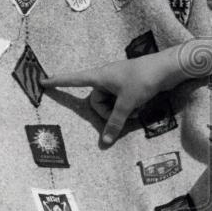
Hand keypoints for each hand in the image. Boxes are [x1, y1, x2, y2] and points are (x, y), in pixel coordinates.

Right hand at [42, 53, 167, 144]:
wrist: (168, 68)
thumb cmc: (143, 80)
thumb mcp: (127, 103)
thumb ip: (115, 123)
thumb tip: (104, 142)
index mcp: (100, 76)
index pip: (74, 79)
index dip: (59, 82)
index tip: (43, 82)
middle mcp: (106, 77)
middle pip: (96, 101)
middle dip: (108, 112)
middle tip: (124, 113)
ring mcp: (118, 81)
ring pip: (111, 104)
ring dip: (121, 111)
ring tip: (136, 110)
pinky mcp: (130, 86)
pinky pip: (121, 102)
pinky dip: (128, 108)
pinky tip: (141, 108)